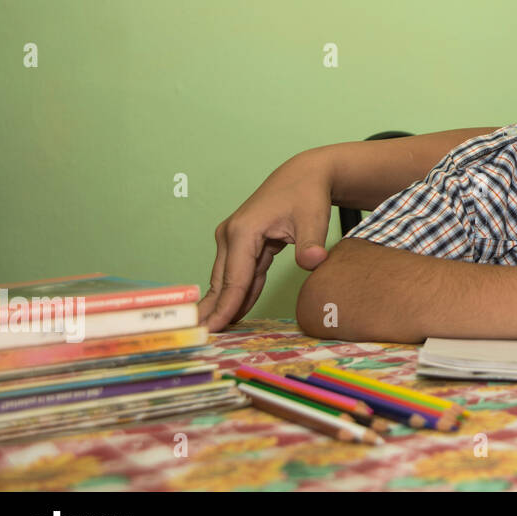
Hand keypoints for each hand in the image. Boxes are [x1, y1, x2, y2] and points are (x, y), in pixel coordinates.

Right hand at [199, 152, 334, 330]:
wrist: (304, 174)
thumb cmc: (307, 194)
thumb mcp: (313, 217)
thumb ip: (311, 242)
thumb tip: (314, 263)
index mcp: (243, 231)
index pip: (234, 279)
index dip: (225, 307)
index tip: (212, 330)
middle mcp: (231, 235)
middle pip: (223, 282)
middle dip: (214, 311)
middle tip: (203, 340)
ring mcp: (233, 238)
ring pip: (227, 279)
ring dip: (223, 305)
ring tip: (214, 333)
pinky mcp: (242, 243)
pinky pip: (240, 274)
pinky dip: (238, 293)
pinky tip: (234, 315)